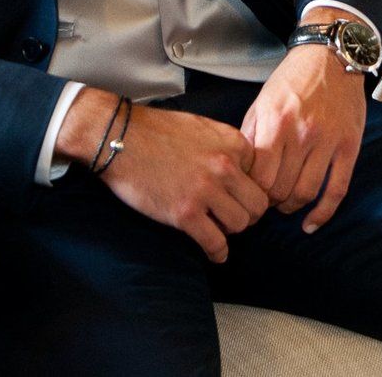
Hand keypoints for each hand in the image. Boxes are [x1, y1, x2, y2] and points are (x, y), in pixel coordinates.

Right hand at [84, 96, 269, 262]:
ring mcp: (205, 191)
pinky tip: (215, 253)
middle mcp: (225, 166)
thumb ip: (226, 146)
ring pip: (240, 224)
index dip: (250, 187)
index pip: (262, 175)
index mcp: (233, 142)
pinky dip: (217, 252)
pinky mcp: (185, 213)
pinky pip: (215, 243)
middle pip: (258, 203)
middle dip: (248, 213)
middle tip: (234, 216)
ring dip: (231, 231)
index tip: (239, 195)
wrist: (119, 137)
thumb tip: (240, 169)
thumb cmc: (156, 131)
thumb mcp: (203, 127)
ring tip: (219, 229)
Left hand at [241, 35, 366, 233]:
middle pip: (281, 189)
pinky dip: (324, 213)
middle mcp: (302, 134)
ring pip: (306, 193)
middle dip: (269, 202)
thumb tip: (240, 173)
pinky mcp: (349, 146)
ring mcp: (328, 141)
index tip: (247, 195)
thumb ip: (250, 137)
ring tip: (285, 204)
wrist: (330, 56)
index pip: (259, 178)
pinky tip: (311, 224)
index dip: (251, 193)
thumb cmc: (292, 80)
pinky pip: (337, 189)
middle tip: (265, 201)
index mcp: (276, 123)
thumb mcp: (261, 102)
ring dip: (291, 206)